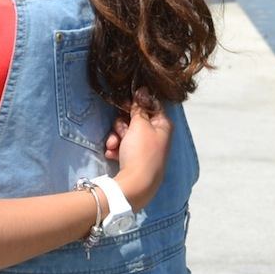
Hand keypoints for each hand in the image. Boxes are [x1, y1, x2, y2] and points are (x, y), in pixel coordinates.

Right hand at [107, 91, 171, 207]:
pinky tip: (112, 154)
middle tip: (119, 130)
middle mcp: (157, 136)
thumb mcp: (139, 125)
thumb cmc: (141, 152)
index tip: (125, 103)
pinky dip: (116, 149)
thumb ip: (139, 108)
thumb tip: (143, 89)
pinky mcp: (136, 160)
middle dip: (122, 124)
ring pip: (127, 134)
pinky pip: (123, 148)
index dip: (137, 103)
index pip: (151, 106)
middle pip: (136, 121)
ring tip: (112, 145)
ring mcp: (147, 149)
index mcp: (163, 125)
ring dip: (116, 137)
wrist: (135, 184)